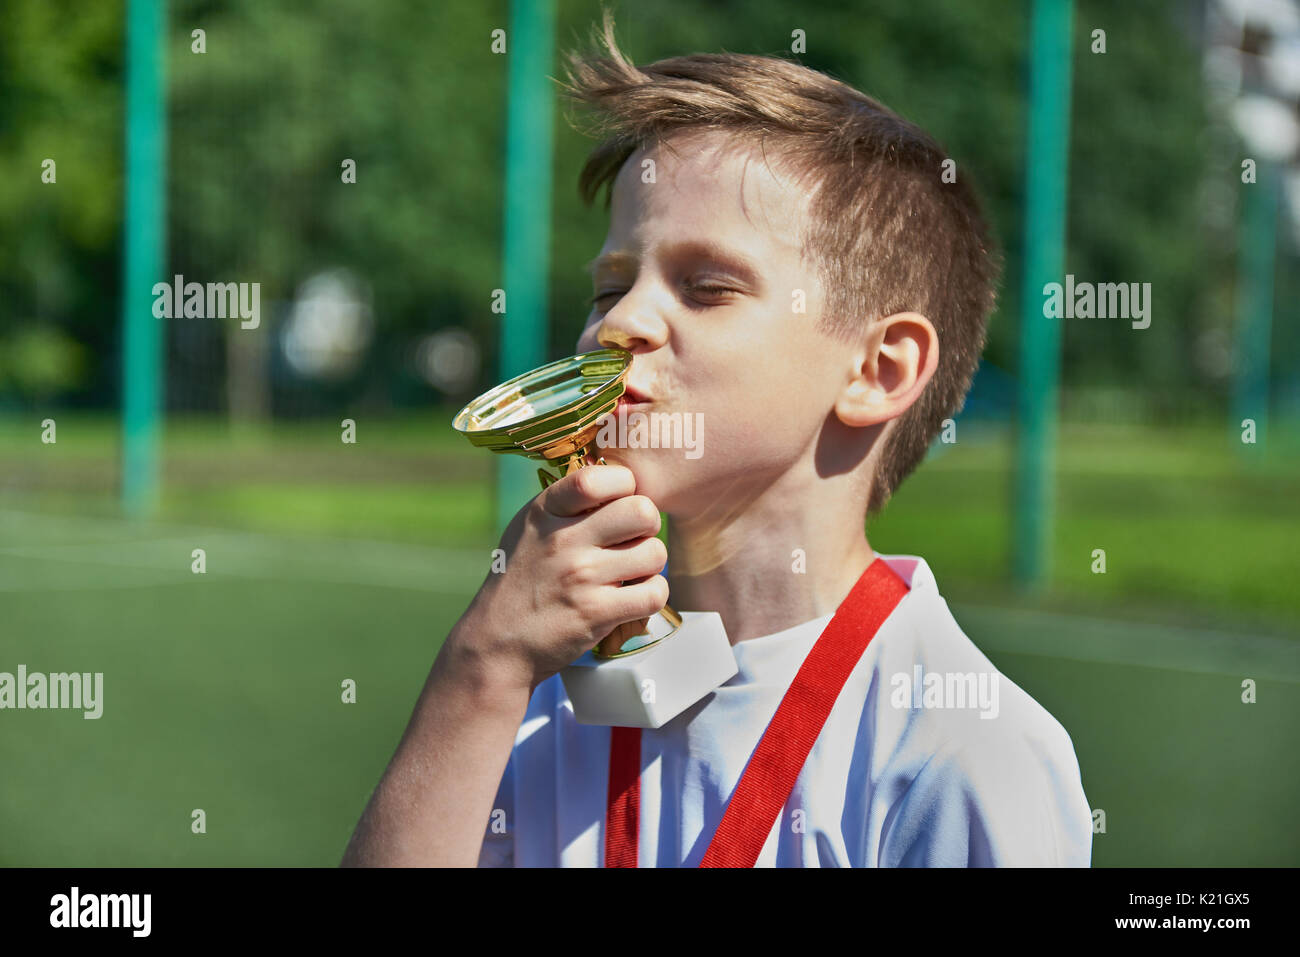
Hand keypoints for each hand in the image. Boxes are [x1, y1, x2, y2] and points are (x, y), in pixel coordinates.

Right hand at [452, 464, 668, 692]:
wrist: (497, 642)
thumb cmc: (521, 581)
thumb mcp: (529, 529)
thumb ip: (568, 505)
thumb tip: (621, 484)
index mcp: (545, 511)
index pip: (599, 478)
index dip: (624, 485)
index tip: (619, 501)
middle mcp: (563, 539)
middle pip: (642, 511)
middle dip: (647, 525)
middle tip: (633, 539)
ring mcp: (581, 577)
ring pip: (655, 553)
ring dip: (650, 565)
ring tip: (630, 573)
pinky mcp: (597, 613)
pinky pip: (655, 593)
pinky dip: (652, 596)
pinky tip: (633, 597)